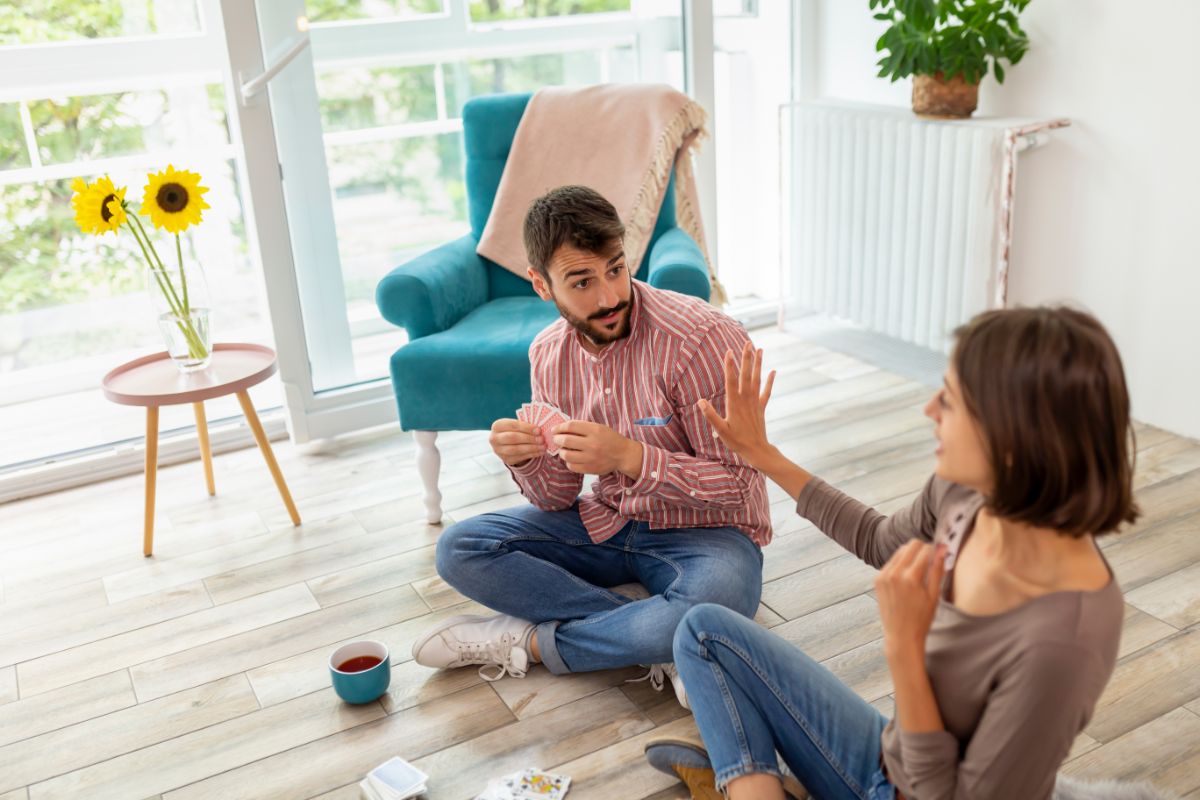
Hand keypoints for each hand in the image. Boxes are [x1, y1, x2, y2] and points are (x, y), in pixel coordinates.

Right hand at [489, 418, 543, 466]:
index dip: (526, 428)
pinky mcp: (506, 459)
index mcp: (497, 426)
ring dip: (532, 448)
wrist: (508, 444)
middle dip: (529, 438)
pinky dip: (532, 454)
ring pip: (516, 449)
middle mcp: (495, 438)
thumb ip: (526, 426)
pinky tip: (540, 451)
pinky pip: (520, 457)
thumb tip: (539, 430)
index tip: (538, 430)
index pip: (513, 425)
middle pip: (513, 438)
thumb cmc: (516, 431)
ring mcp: (499, 450)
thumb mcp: (517, 426)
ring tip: (543, 446)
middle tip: (542, 439)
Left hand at [553, 420, 642, 476]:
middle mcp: (592, 443)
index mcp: (594, 430)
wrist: (623, 454)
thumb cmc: (609, 439)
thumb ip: (582, 427)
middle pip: (566, 440)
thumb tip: (561, 429)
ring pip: (566, 455)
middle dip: (557, 439)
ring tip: (563, 450)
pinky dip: (568, 462)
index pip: (570, 426)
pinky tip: (571, 459)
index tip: (554, 429)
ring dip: (561, 452)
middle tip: (556, 439)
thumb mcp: (598, 427)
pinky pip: (572, 466)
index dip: (559, 427)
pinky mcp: (590, 468)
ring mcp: (591, 457)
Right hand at [698, 341, 775, 467]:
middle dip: (746, 358)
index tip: (729, 352)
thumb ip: (710, 415)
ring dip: (758, 364)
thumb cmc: (736, 441)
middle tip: (747, 343)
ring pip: (756, 379)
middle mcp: (746, 399)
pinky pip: (766, 391)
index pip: (731, 380)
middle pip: (745, 375)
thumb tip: (700, 401)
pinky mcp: (761, 407)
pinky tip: (773, 371)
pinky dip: (770, 381)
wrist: (756, 450)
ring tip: (759, 349)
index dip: (729, 366)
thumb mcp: (720, 430)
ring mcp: (755, 402)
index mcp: (734, 403)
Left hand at [875, 540, 946, 660]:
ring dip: (911, 554)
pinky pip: (891, 562)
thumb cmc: (921, 619)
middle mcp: (894, 574)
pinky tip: (908, 576)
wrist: (901, 636)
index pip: (924, 549)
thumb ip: (938, 570)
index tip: (940, 553)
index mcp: (910, 578)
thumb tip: (943, 549)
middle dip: (923, 549)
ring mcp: (883, 576)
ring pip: (900, 551)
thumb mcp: (934, 595)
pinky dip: (901, 563)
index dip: (935, 549)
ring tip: (920, 569)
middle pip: (910, 545)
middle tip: (931, 560)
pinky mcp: (877, 579)